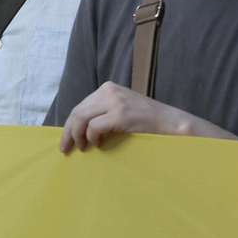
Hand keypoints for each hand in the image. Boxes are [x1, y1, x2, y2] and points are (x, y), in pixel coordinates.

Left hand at [59, 82, 197, 151]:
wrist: (172, 122)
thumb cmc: (146, 121)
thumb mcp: (122, 110)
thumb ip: (103, 113)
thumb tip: (78, 129)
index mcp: (108, 88)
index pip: (80, 106)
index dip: (70, 125)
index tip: (65, 140)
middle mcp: (109, 91)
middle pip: (77, 112)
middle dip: (69, 132)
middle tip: (66, 148)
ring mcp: (115, 101)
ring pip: (82, 118)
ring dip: (78, 136)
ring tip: (83, 148)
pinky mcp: (121, 114)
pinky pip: (94, 128)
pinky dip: (92, 138)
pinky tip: (99, 145)